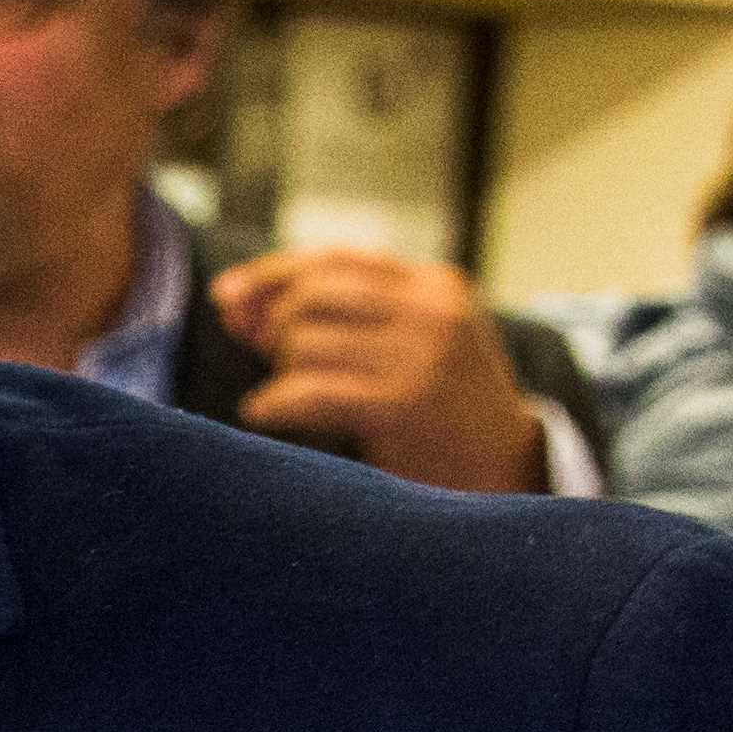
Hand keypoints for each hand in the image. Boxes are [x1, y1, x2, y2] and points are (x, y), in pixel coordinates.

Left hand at [214, 248, 544, 495]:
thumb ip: (337, 315)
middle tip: (266, 355)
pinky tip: (263, 414)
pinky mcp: (402, 405)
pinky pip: (306, 391)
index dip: (272, 274)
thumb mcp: (407, 343)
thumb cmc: (440, 408)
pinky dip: (272, 403)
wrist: (507, 473)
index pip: (337, 258)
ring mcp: (420, 356)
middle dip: (273, 323)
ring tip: (296, 394)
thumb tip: (233, 302)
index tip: (226, 295)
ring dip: (281, 370)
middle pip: (311, 294)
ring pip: (303, 341)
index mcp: (437, 285)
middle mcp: (432, 311)